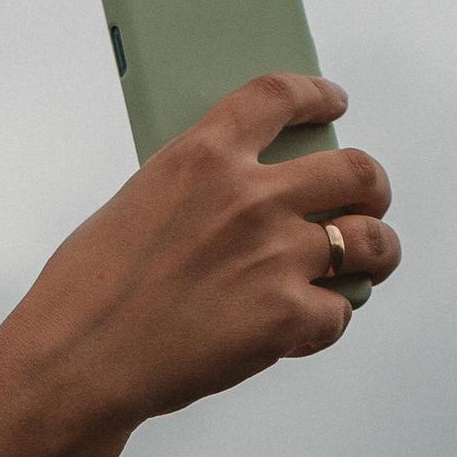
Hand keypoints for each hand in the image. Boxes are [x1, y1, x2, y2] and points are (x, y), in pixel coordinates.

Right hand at [0, 73, 397, 448]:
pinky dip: (325, 323)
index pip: (278, 97)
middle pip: (354, 169)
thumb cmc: (88, 292)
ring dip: (378, 251)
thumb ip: (196, 191)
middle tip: (370, 201)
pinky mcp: (286, 317)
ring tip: (372, 262)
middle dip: (373, 186)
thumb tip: (249, 201)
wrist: (77, 362)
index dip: (316, 94)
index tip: (334, 100)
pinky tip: (304, 329)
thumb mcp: (136, 206)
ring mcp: (275, 256)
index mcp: (202, 156)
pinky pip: (338, 313)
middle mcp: (250, 197)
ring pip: (371, 241)